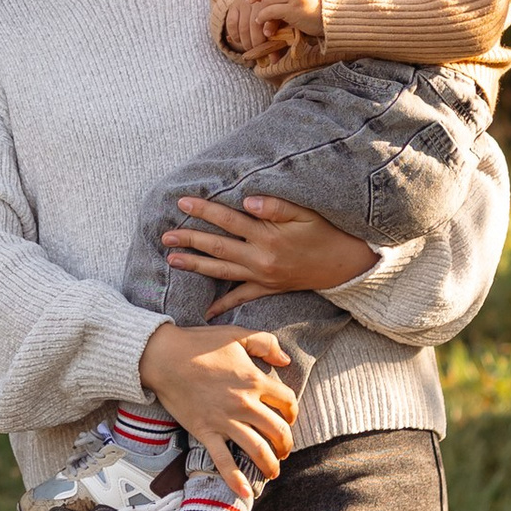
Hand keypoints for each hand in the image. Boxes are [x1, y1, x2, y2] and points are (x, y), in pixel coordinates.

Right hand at [136, 317, 299, 491]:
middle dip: (286, 444)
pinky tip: (246, 493)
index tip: (289, 417)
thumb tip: (285, 361)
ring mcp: (225, 421)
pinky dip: (235, 480)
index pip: (287, 402)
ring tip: (273, 471)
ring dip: (270, 464)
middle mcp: (245, 404)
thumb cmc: (199, 344)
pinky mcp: (206, 432)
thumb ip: (266, 344)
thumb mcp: (238, 334)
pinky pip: (223, 461)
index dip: (293, 411)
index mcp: (255, 380)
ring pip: (257, 450)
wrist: (164, 357)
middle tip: (285, 449)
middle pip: (278, 431)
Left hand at [160, 191, 377, 318]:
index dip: (204, 210)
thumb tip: (246, 199)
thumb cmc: (324, 232)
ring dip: (195, 266)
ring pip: (222, 271)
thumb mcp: (304, 213)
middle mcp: (261, 258)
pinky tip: (204, 310)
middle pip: (218, 247)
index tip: (182, 202)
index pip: (228, 220)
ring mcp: (262, 276)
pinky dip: (222, 304)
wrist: (344, 263)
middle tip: (165, 236)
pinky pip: (241, 298)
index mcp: (267, 236)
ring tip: (171, 261)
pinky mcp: (267, 288)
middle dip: (189, 240)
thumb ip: (275, 205)